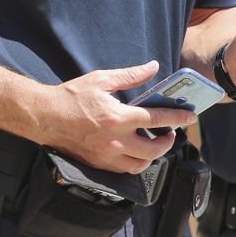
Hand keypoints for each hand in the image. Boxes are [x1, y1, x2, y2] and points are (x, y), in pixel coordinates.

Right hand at [40, 61, 195, 173]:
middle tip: (171, 132)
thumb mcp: (101, 79)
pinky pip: (124, 169)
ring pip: (140, 165)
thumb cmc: (72, 96)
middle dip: (168, 142)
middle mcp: (114, 141)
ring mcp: (106, 156)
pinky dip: (135, 162)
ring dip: (153, 156)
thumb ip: (131, 75)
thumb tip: (153, 67)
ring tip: (154, 143)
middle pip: (154, 150)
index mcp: (118, 118)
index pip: (157, 119)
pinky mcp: (98, 164)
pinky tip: (136, 151)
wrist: (45, 116)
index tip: (190, 117)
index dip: (178, 118)